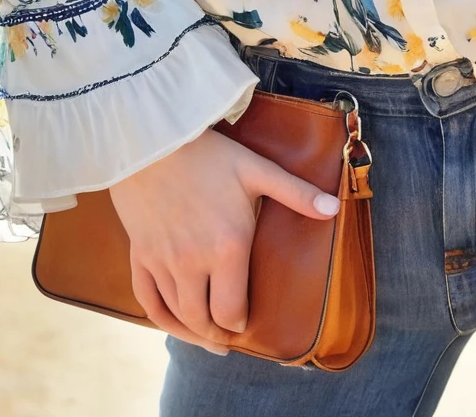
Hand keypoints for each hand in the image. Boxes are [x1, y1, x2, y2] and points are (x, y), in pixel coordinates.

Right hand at [108, 126, 339, 354]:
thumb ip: (296, 193)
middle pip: (203, 320)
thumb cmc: (209, 154)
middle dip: (217, 334)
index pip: (232, 311)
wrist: (154, 138)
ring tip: (206, 335)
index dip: (241, 324)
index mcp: (227, 246)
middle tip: (228, 337)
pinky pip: (147, 301)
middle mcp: (193, 263)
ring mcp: (163, 262)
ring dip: (191, 330)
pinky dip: (161, 319)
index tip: (246, 324)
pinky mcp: (140, 255)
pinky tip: (173, 321)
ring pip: (176, 315)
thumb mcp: (257, 169)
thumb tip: (335, 209)